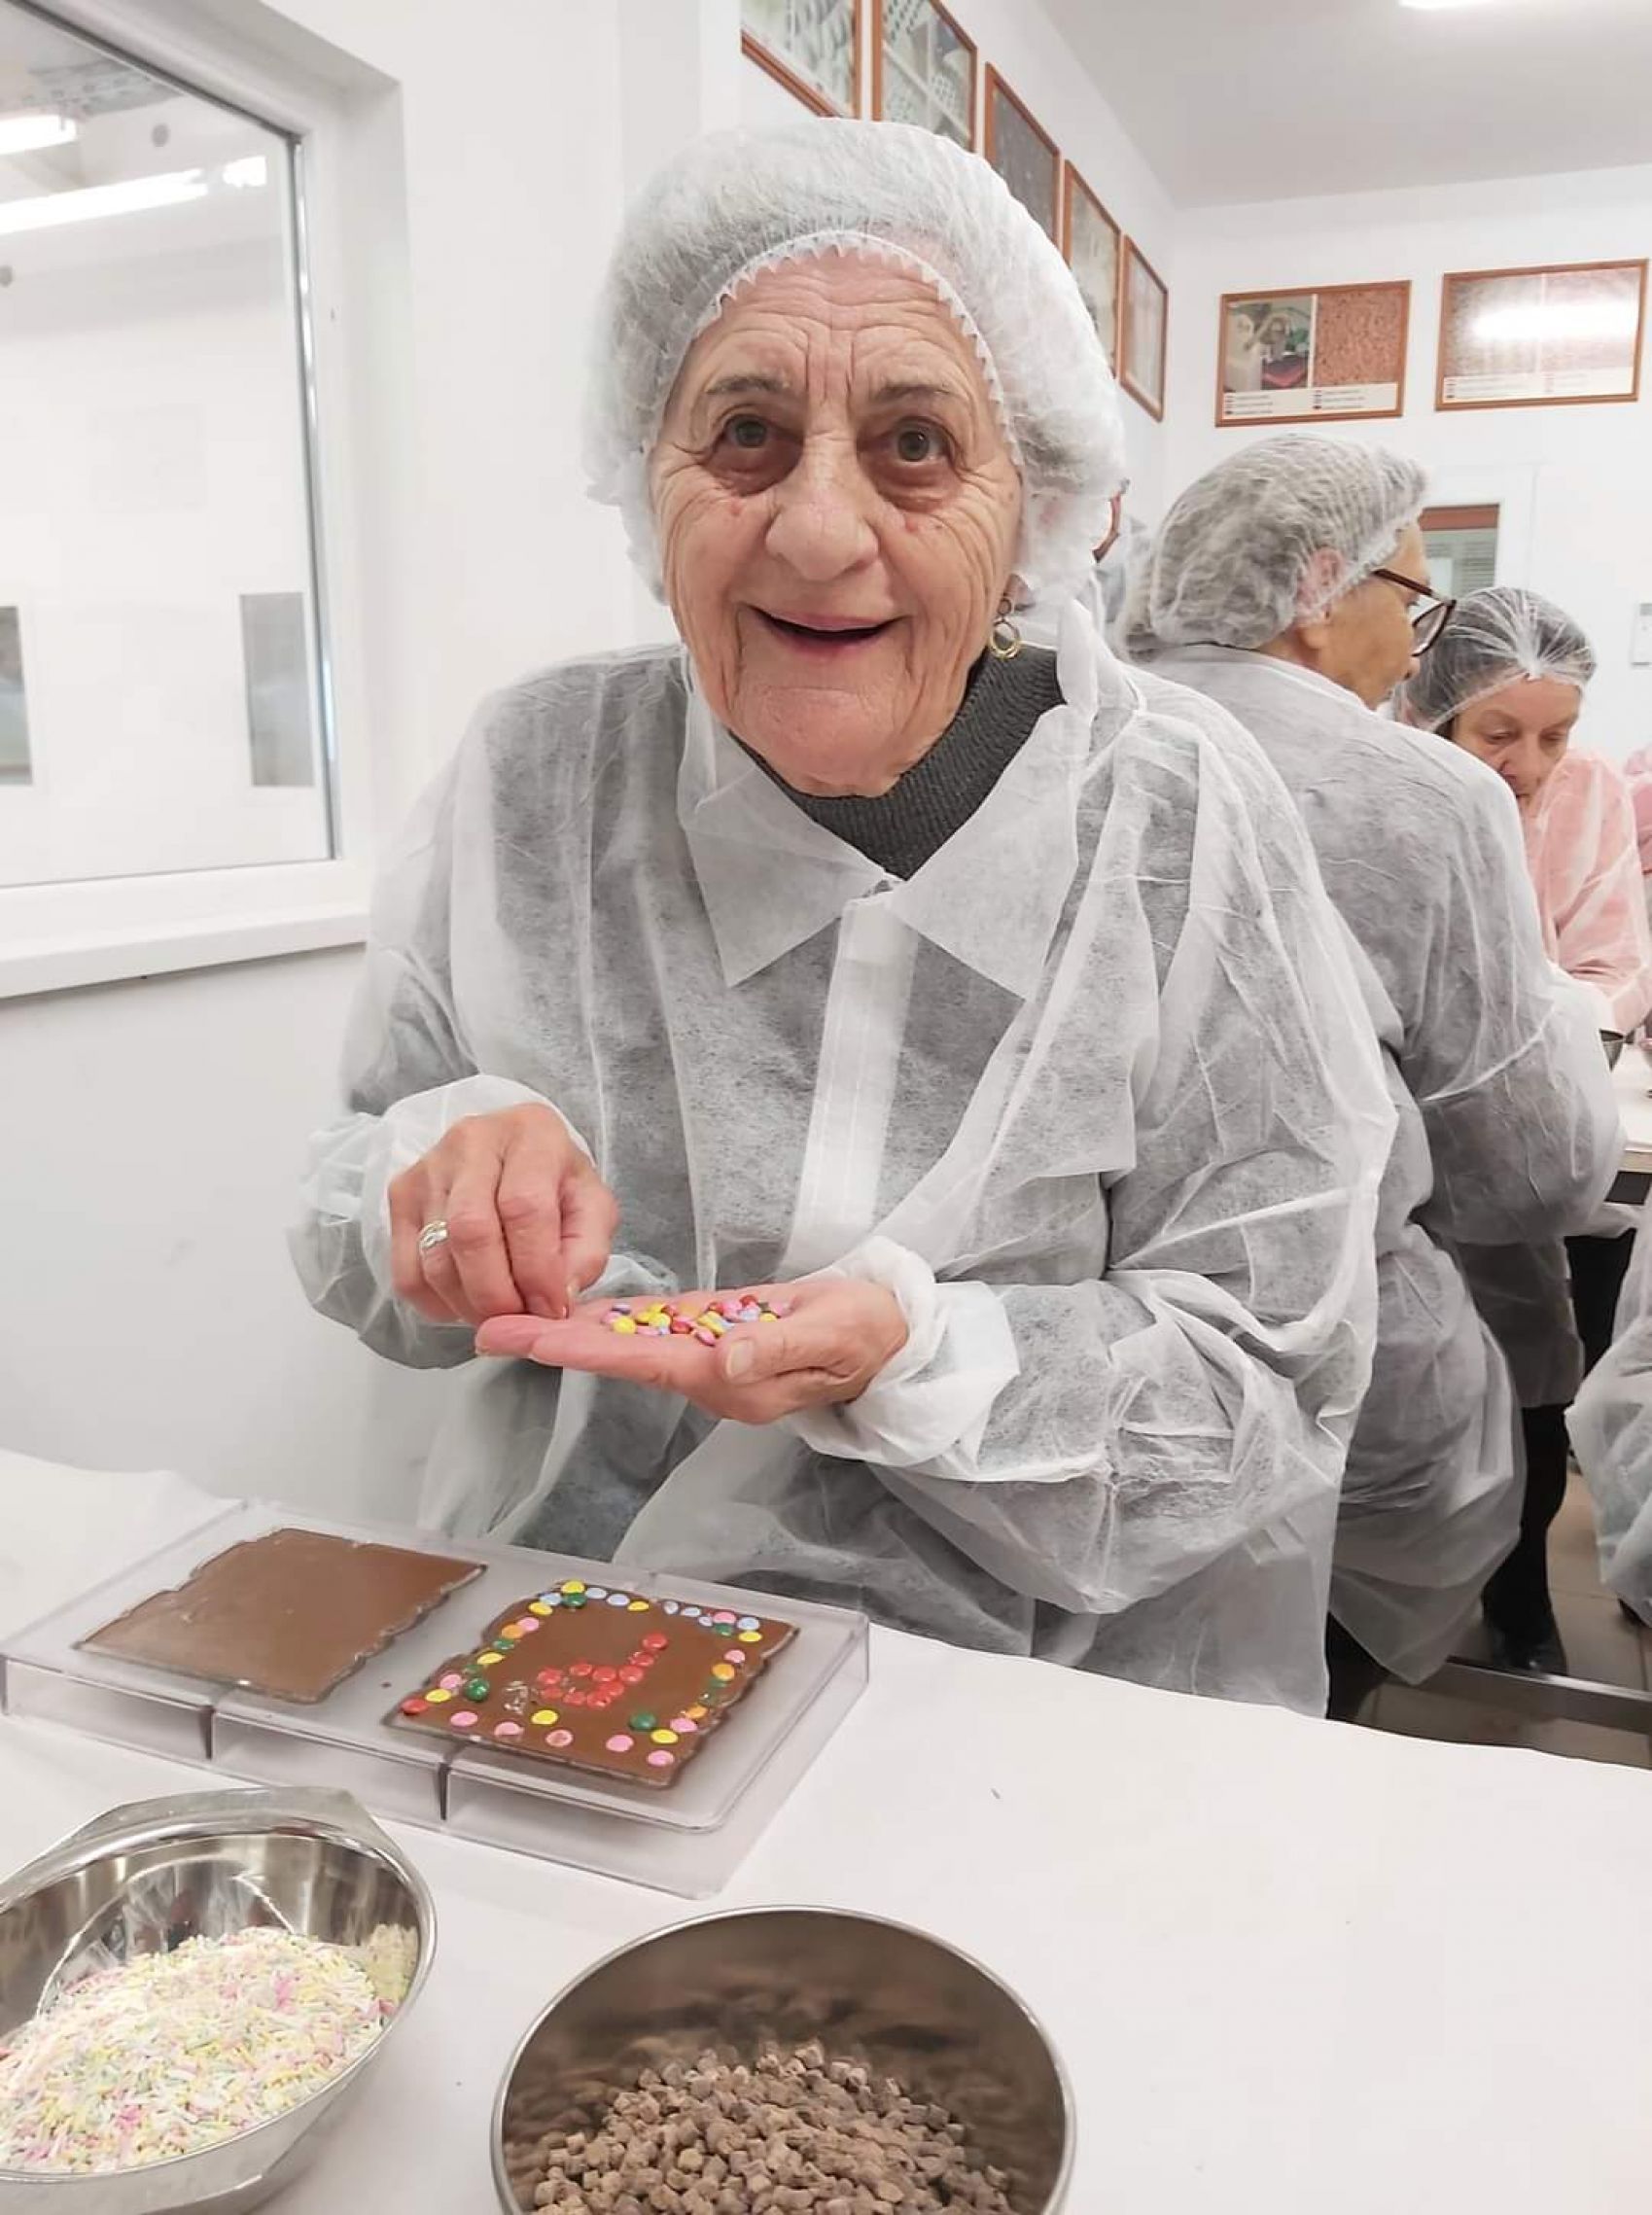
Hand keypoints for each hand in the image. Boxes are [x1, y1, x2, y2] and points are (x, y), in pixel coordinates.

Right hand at [389, 1105, 617, 1325]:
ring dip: (469, 1304)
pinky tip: (467, 1301)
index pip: (524, 1207)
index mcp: (532, 1134)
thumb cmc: (557, 1183)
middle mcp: (472, 1141)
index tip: (551, 1308)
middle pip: (470, 1232)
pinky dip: (438, 1304)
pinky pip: (408, 1272)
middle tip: (519, 1320)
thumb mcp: (593, 1207)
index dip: (537, 1269)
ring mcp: (428, 1168)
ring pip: (436, 1257)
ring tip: (499, 1314)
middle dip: (497, 1294)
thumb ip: (587, 1251)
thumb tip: (557, 1295)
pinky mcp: (400, 1196)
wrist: (513, 1155)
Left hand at [475, 1277, 908, 1424]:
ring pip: (626, 1343)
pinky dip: (610, 1320)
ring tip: (508, 1319)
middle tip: (485, 1330)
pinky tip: (573, 1310)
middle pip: (617, 1357)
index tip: (531, 1340)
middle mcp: (707, 1374)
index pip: (642, 1363)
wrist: (892, 1335)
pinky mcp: (716, 1334)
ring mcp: (709, 1356)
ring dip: (569, 1330)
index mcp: (728, 1379)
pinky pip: (653, 1329)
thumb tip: (719, 1360)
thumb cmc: (867, 1335)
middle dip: (553, 1342)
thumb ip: (776, 1350)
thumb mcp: (832, 1338)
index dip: (585, 1350)